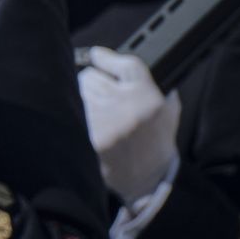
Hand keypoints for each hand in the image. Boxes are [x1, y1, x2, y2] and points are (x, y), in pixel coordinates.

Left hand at [78, 47, 179, 201]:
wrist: (146, 183)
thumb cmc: (156, 148)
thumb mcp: (167, 116)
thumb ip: (157, 90)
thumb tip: (132, 70)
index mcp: (147, 97)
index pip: (125, 64)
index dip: (106, 58)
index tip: (97, 55)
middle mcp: (124, 105)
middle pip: (90, 76)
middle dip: (90, 84)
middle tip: (96, 96)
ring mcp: (104, 121)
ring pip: (76, 93)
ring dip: (80, 100)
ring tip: (92, 114)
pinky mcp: (88, 137)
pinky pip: (71, 113)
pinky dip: (73, 116)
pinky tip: (80, 123)